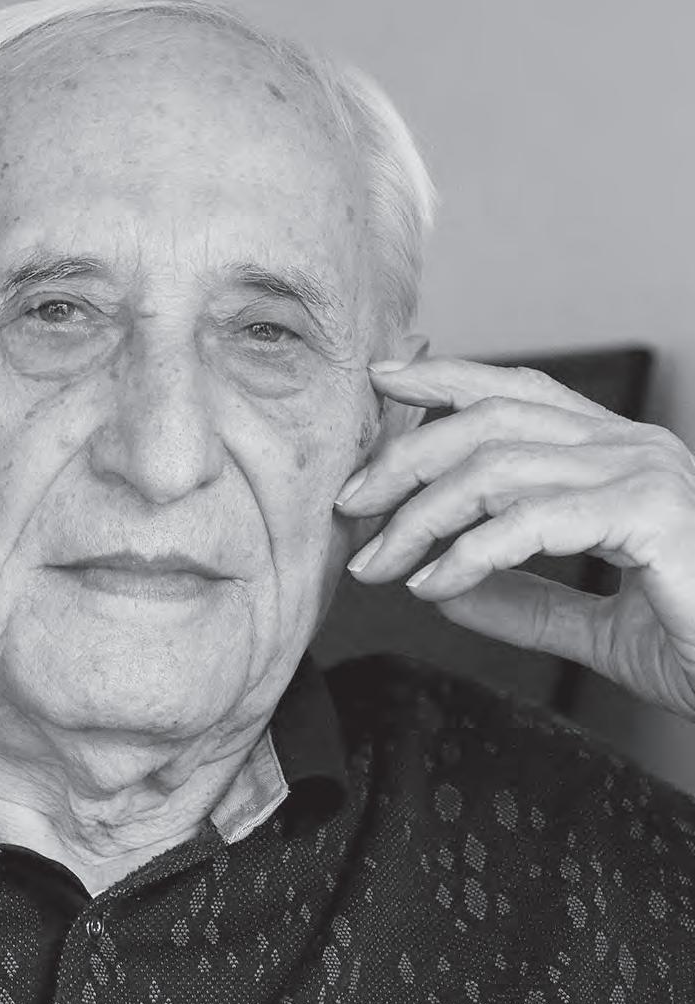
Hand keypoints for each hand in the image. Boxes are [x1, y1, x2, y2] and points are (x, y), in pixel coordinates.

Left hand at [334, 355, 694, 721]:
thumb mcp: (590, 623)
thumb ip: (521, 600)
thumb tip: (441, 585)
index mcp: (618, 457)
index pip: (516, 393)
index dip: (445, 379)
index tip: (380, 383)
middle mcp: (632, 449)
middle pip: (488, 421)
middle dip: (404, 459)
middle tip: (351, 507)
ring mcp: (645, 476)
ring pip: (497, 467)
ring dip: (421, 517)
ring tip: (378, 562)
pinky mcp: (652, 516)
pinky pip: (530, 521)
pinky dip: (468, 553)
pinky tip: (433, 584)